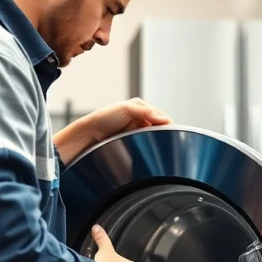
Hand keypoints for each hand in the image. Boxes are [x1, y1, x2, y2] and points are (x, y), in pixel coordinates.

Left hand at [54, 98, 171, 164]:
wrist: (88, 137)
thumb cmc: (102, 119)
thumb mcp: (126, 109)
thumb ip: (146, 111)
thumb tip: (165, 119)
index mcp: (141, 109)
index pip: (161, 116)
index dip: (168, 124)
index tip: (174, 132)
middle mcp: (140, 120)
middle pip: (160, 128)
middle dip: (164, 133)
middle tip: (168, 141)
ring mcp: (137, 133)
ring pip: (154, 138)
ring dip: (157, 142)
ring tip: (160, 147)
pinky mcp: (132, 144)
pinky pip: (147, 147)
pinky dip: (150, 149)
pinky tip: (152, 152)